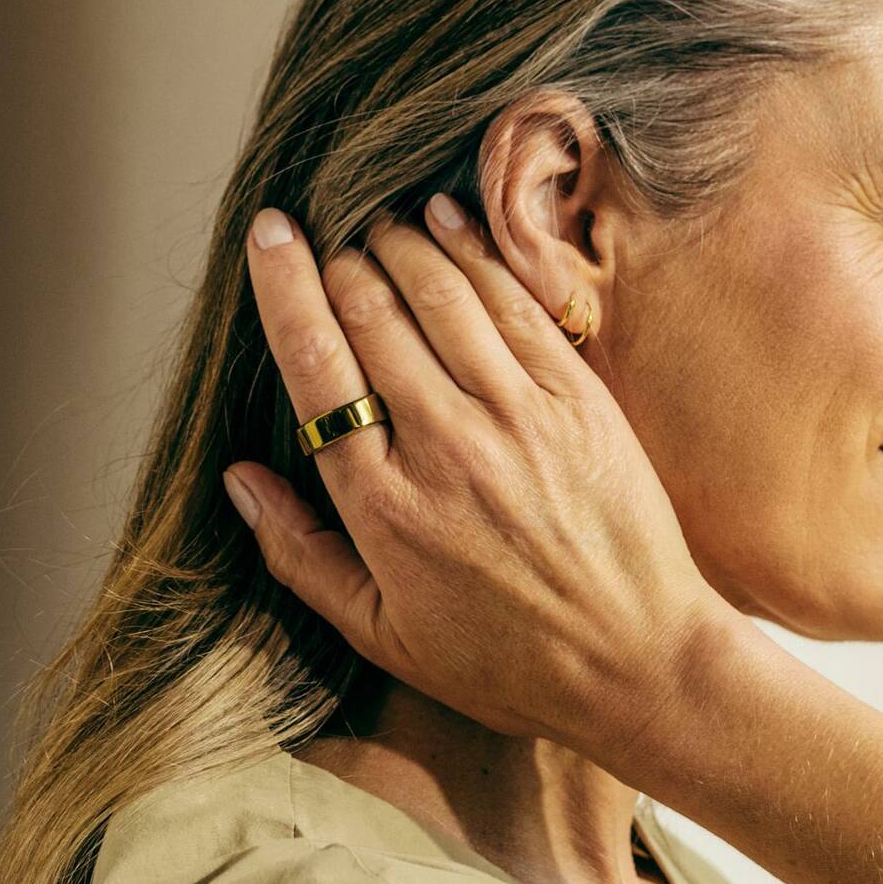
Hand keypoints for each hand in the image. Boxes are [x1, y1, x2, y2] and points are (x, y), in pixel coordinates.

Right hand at [226, 200, 739, 760]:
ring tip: (377, 223)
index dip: (283, 286)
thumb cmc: (508, 661)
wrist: (640, 665)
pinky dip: (471, 248)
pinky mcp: (578, 398)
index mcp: (383, 506)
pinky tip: (445, 218)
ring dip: (398, 241)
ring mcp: (518, 416)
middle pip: (370, 311)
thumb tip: (242, 479)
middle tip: (326, 240)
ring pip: (439, 290)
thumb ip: (301, 555)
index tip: (269, 235)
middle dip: (338, 260)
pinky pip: (513, 300)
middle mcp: (445, 446)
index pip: (314, 364)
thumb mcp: (383, 634)